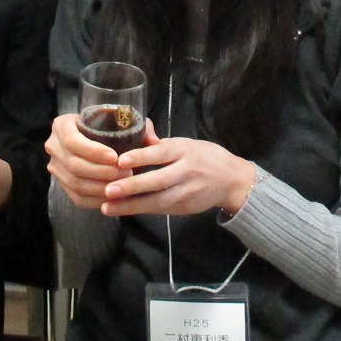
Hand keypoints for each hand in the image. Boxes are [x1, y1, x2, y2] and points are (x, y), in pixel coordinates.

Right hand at [44, 112, 134, 209]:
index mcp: (62, 125)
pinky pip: (76, 197)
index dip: (93, 151)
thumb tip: (155, 142)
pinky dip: (96, 200)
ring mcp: (55, 167)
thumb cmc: (106, 124)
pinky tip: (114, 198)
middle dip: (102, 173)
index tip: (115, 158)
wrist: (90, 135)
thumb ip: (138, 126)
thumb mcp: (120, 118)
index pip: (72, 141)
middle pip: (74, 165)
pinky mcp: (61, 184)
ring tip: (123, 186)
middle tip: (126, 175)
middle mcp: (53, 146)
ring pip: (75, 183)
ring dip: (100, 188)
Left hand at [100, 135, 256, 218]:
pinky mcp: (185, 208)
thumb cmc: (203, 156)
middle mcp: (186, 171)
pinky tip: (121, 211)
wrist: (232, 180)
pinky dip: (140, 210)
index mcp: (184, 150)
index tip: (120, 161)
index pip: (161, 153)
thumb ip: (159, 142)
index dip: (141, 156)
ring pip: (158, 200)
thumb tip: (137, 129)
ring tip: (108, 207)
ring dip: (131, 205)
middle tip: (108, 189)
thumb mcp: (185, 142)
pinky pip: (160, 210)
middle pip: (158, 180)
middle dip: (132, 186)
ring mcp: (186, 192)